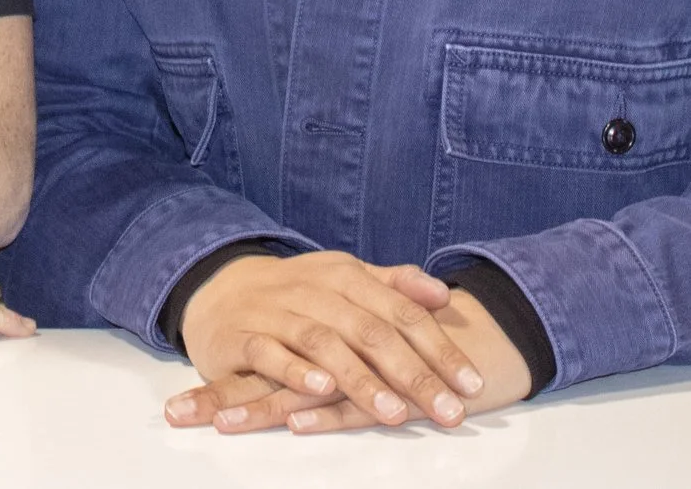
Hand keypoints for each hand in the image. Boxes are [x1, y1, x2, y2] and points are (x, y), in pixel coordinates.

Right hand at [175, 253, 479, 429]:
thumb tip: (442, 293)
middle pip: (371, 332)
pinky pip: (271, 353)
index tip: (471, 384)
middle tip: (447, 411)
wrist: (218, 290)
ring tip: (394, 413)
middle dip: (414, 375)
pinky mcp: (243, 337)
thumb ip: (394, 285)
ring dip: (362, 380)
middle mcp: (315, 291)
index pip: (402, 312)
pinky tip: (322, 390)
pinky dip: (297, 371)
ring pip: (326, 344)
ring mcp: (278, 312)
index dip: (440, 348)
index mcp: (346, 276)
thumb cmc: (295, 293)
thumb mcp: (345, 280)